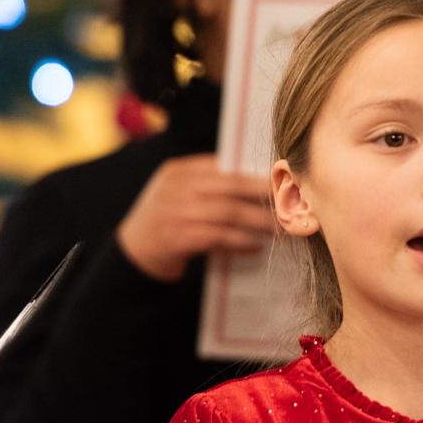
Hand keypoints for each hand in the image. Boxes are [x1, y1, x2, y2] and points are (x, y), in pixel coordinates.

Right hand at [115, 154, 272, 281]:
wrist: (132, 255)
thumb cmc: (165, 224)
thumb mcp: (181, 197)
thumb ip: (211, 190)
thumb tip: (260, 189)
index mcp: (178, 170)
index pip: (225, 166)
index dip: (256, 175)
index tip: (282, 182)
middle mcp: (175, 186)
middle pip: (231, 186)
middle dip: (265, 196)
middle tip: (290, 205)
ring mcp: (174, 212)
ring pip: (228, 212)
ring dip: (259, 222)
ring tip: (281, 230)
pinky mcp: (175, 238)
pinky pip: (218, 236)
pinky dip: (241, 241)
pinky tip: (256, 246)